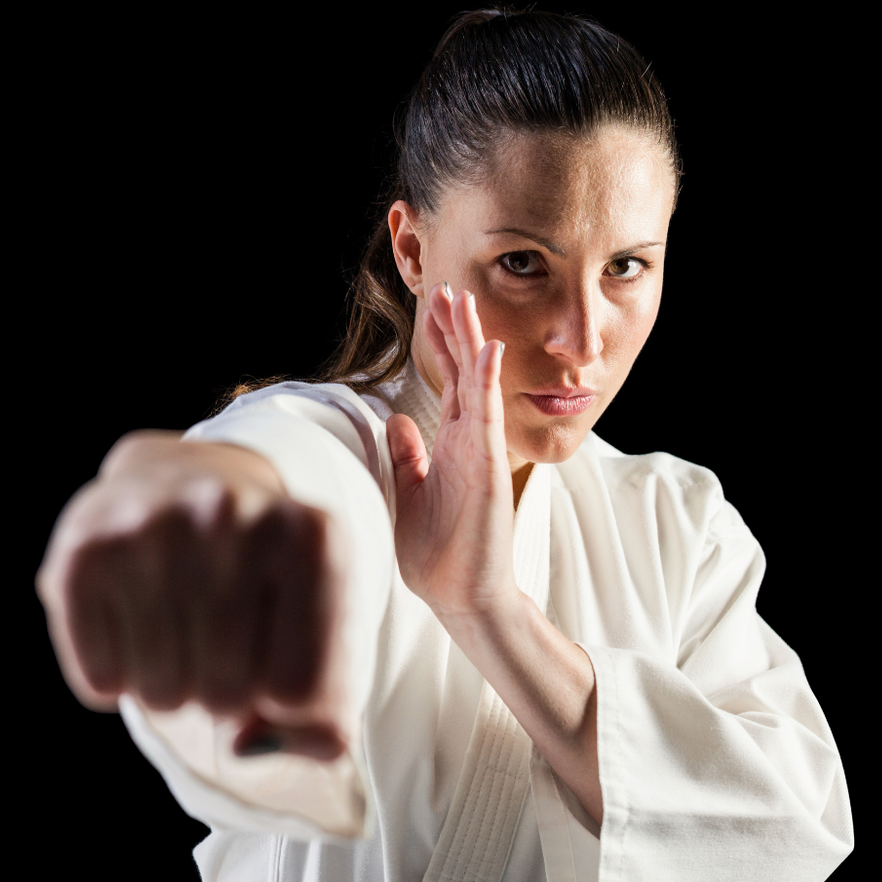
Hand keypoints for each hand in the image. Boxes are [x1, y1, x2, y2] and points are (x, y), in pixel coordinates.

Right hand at [36, 432, 346, 759]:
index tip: (279, 656)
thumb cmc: (262, 585)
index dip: (286, 703)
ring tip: (179, 628)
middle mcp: (233, 513)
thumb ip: (321, 723)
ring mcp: (154, 525)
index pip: (301, 695)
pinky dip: (116, 675)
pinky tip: (131, 620)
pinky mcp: (84, 550)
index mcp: (313, 536)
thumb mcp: (321, 635)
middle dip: (225, 693)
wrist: (179, 484)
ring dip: (171, 688)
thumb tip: (245, 749)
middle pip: (228, 697)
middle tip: (220, 639)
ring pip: (162, 695)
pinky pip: (102, 681)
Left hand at [387, 283, 519, 621]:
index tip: (432, 308)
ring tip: (462, 300)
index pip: (446, 381)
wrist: (461, 595)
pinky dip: (487, 379)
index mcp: (450, 443)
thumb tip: (394, 420)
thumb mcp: (409, 492)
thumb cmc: (438, 552)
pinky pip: (487, 413)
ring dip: (469, 340)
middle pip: (462, 371)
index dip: (439, 344)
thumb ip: (407, 455)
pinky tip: (487, 348)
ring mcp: (479, 448)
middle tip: (447, 285)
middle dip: (453, 328)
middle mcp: (467, 439)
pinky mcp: (487, 464)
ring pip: (475, 382)